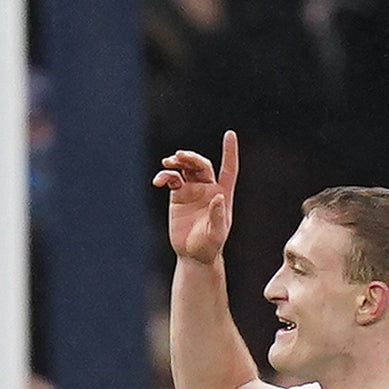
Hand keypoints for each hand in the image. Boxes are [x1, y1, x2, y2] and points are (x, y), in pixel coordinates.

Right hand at [155, 130, 236, 265]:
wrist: (193, 254)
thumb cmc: (209, 246)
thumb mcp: (217, 233)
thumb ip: (218, 215)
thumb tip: (217, 196)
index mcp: (223, 193)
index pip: (229, 168)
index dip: (230, 151)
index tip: (230, 134)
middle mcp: (208, 188)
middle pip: (201, 165)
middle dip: (191, 158)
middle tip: (179, 156)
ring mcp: (192, 191)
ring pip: (185, 169)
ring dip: (177, 163)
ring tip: (168, 163)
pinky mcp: (177, 197)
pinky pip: (172, 180)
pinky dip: (165, 177)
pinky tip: (159, 181)